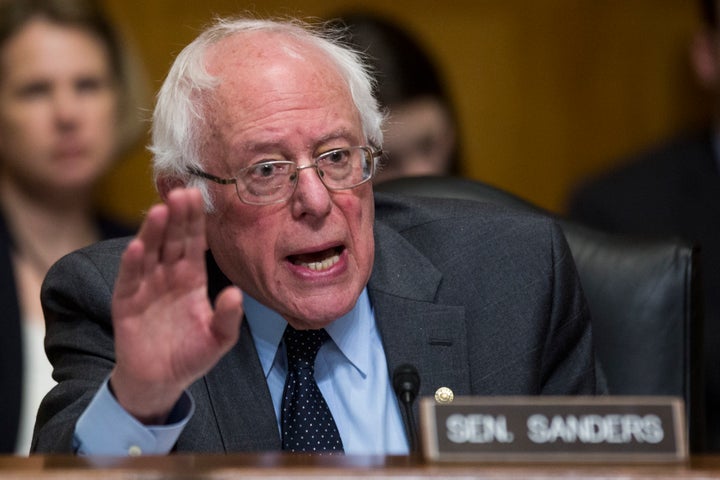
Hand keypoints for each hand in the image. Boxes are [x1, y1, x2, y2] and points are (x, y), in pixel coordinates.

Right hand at [109, 188, 242, 423]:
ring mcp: (146, 286)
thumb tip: (236, 294)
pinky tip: (137, 247)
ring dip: (154, 233)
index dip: (196, 221)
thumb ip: (227, 318)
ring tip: (160, 211)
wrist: (160, 381)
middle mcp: (168, 276)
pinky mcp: (126, 303)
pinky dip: (132, 264)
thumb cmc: (191, 356)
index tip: (200, 197)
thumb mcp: (218, 340)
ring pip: (150, 253)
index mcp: (191, 278)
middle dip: (177, 217)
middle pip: (172, 240)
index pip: (194, 243)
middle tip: (182, 192)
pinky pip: (130, 279)